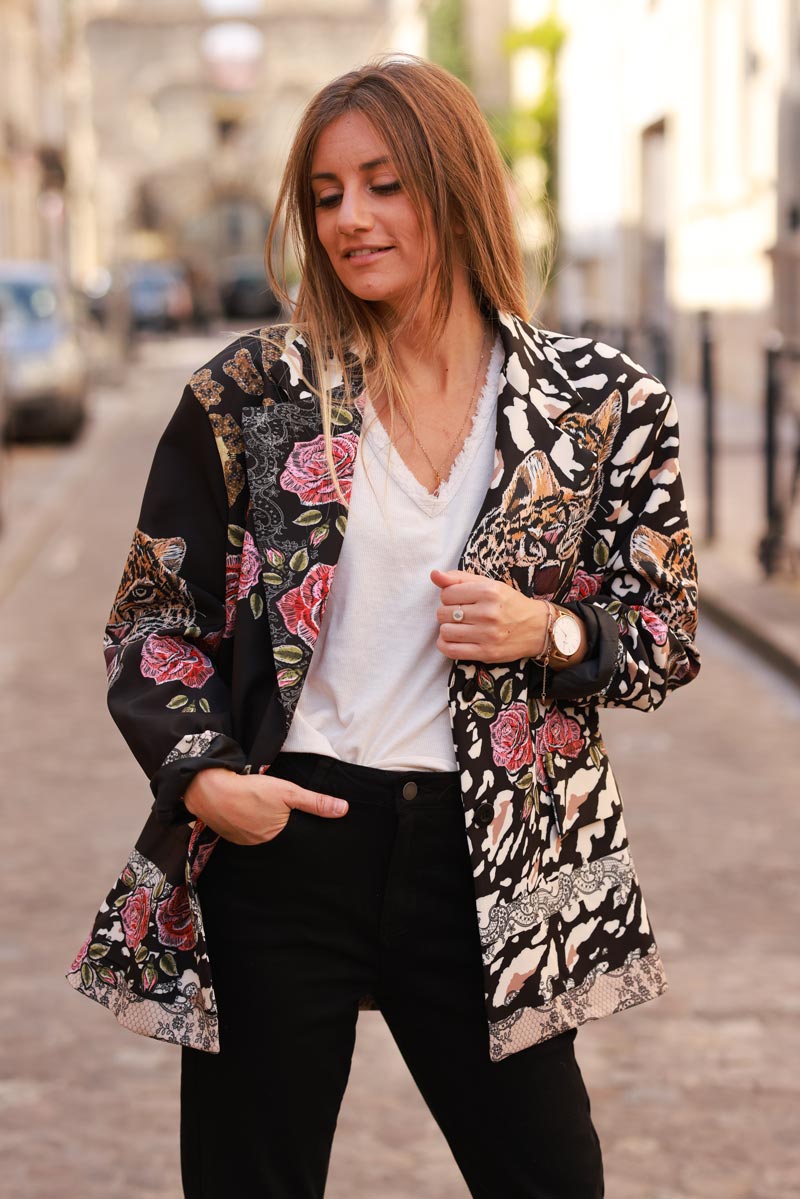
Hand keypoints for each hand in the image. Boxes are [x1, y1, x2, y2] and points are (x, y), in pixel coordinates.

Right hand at [184, 768, 347, 844]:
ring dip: (263, 827)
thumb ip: (315, 802)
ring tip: (265, 815)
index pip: (295, 840)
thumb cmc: (251, 790)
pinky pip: (244, 833)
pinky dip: (248, 825)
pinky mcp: (227, 834)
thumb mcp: (288, 791)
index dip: (299, 833)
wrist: (208, 788)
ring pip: (259, 836)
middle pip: (277, 839)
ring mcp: (241, 841)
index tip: (302, 827)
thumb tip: (343, 810)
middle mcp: (258, 845)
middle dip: (282, 831)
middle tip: (281, 817)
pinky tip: (249, 814)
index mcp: (276, 838)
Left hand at [431, 568, 548, 662]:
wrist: (537, 628)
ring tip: (458, 627)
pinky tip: (452, 639)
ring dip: (447, 629)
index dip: (448, 597)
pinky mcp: (486, 653)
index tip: (459, 600)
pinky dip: (445, 645)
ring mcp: (488, 634)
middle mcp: (488, 613)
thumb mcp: (488, 585)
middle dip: (447, 613)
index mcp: (489, 591)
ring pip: (445, 631)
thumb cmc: (509, 603)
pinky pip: (451, 650)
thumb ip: (459, 578)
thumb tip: (434, 574)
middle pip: (443, 613)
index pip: (446, 593)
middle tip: (460, 614)